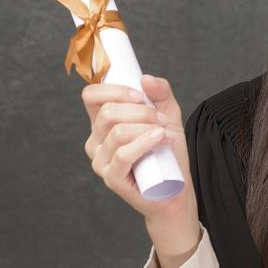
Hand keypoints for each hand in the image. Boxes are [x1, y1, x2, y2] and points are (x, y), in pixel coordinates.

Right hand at [80, 73, 193, 224]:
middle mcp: (97, 141)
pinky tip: (161, 139)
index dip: (114, 90)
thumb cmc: (167, 154)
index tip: (140, 95)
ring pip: (118, 132)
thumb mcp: (168, 115)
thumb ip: (160, 93)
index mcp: (103, 123)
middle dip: (140, 111)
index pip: (91, 96)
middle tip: (162, 119)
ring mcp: (101, 161)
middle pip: (107, 112)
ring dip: (147, 127)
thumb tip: (145, 78)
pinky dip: (145, 142)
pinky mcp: (112, 178)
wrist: (176, 189)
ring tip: (166, 133)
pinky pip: (123, 154)